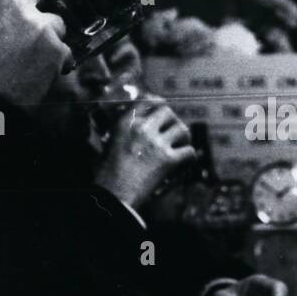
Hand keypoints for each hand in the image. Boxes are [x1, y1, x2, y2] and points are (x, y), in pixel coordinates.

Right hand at [92, 94, 194, 208]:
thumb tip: (128, 132)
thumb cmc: (106, 175)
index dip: (157, 103)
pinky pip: (189, 152)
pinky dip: (190, 157)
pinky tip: (186, 161)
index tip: (161, 108)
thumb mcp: (107, 146)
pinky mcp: (168, 161)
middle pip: (167, 112)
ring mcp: (157, 144)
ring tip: (181, 144)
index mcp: (126, 124)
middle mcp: (143, 129)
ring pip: (182, 129)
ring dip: (184, 136)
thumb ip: (119, 134)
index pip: (147, 101)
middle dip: (172, 120)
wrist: (113, 195)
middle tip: (172, 130)